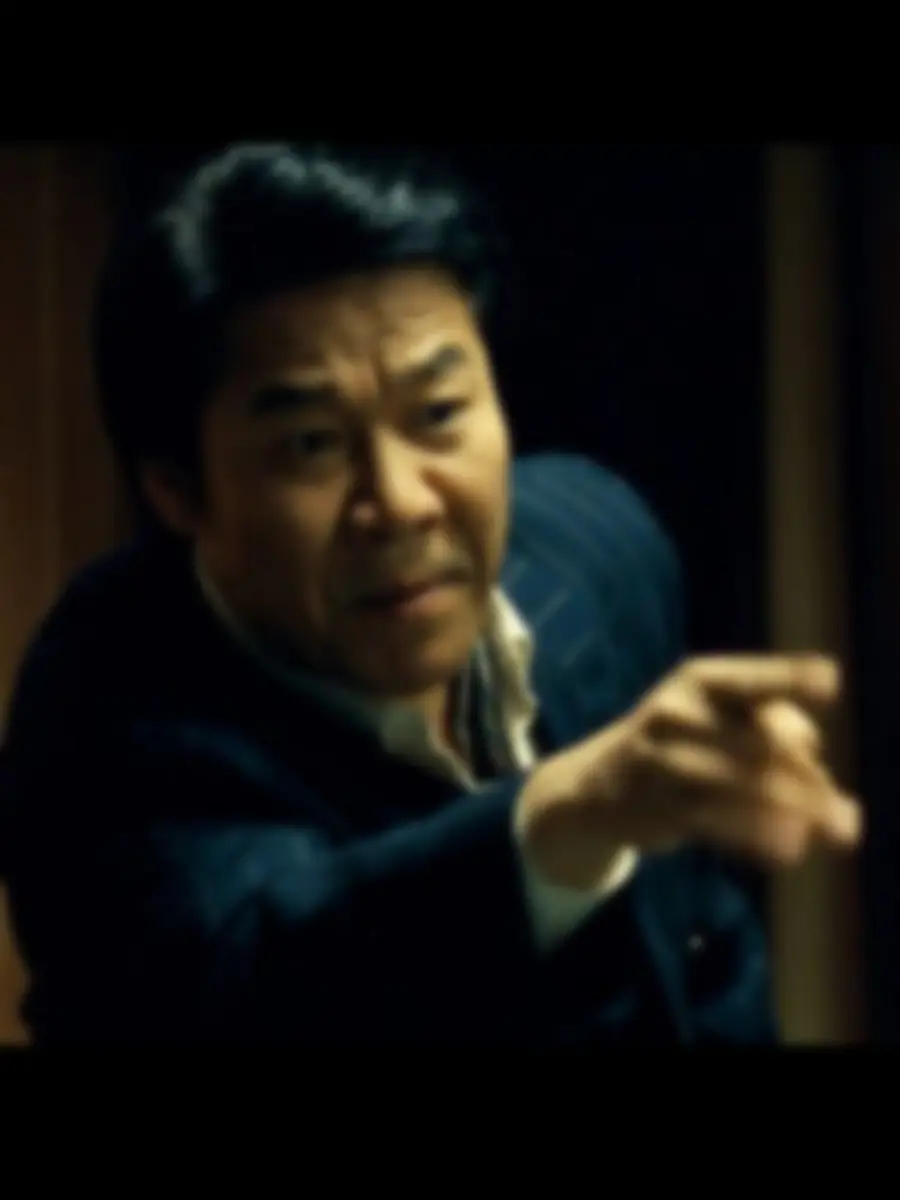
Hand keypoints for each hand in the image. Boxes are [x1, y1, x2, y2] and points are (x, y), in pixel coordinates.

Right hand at [516, 654, 862, 889]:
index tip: (829, 682)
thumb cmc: (680, 740)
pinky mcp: (658, 804)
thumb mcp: (716, 715)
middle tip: (851, 820)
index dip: (791, 678)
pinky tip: (789, 850)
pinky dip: (759, 836)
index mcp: (700, 678)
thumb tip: (820, 772)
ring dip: (798, 814)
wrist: (598, 783)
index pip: (754, 678)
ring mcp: (663, 758)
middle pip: (762, 745)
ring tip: (839, 833)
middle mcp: (678, 711)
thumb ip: (774, 728)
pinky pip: (720, 822)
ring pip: (746, 786)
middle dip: (812, 784)